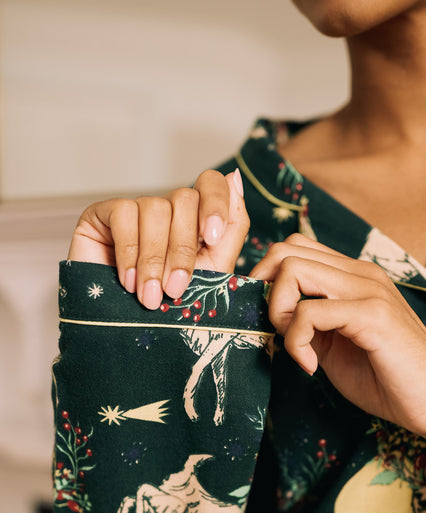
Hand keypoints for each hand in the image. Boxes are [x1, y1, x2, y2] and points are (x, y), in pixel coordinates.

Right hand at [68, 169, 248, 308]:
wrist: (124, 333)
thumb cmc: (169, 306)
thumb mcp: (213, 270)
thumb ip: (232, 227)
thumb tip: (236, 179)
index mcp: (195, 218)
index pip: (211, 183)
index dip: (215, 203)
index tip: (213, 238)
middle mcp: (166, 208)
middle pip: (185, 199)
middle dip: (183, 249)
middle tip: (175, 289)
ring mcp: (135, 208)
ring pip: (155, 208)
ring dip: (154, 258)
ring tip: (150, 295)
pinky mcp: (103, 213)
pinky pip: (123, 214)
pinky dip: (129, 252)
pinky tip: (128, 280)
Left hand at [250, 234, 425, 486]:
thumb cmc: (390, 379)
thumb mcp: (336, 345)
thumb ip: (308, 323)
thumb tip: (268, 314)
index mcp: (354, 276)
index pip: (295, 248)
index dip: (268, 281)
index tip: (272, 322)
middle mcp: (362, 273)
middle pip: (286, 249)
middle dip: (265, 291)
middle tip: (277, 332)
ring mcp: (369, 289)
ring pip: (293, 269)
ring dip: (278, 312)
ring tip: (298, 347)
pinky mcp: (374, 315)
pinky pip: (309, 312)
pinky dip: (296, 342)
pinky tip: (311, 366)